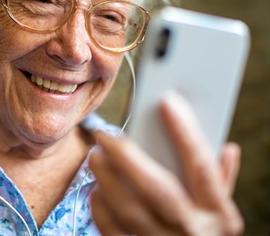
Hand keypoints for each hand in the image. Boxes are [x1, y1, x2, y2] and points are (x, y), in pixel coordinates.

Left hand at [89, 92, 243, 234]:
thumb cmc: (205, 235)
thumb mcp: (223, 214)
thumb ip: (222, 181)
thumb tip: (228, 149)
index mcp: (218, 215)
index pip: (202, 168)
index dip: (186, 134)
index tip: (167, 102)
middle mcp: (193, 231)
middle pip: (158, 189)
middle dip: (128, 158)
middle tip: (105, 135)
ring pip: (131, 211)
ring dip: (108, 180)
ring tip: (95, 156)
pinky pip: (114, 233)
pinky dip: (101, 210)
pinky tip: (95, 191)